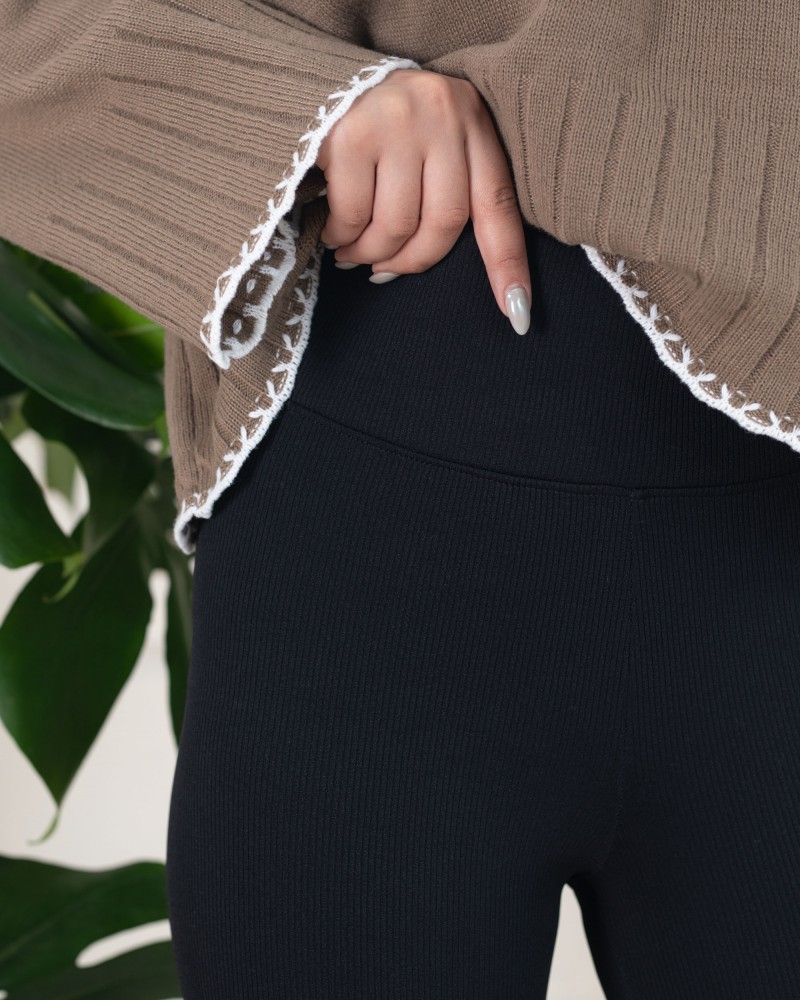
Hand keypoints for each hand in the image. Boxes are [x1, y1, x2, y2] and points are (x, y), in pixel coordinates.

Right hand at [315, 68, 530, 334]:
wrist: (323, 79)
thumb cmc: (386, 126)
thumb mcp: (433, 144)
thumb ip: (449, 191)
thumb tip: (427, 267)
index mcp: (474, 123)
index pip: (499, 203)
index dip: (508, 264)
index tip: (518, 314)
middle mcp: (444, 116)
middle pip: (444, 224)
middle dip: (413, 261)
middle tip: (385, 271)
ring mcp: (398, 123)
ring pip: (397, 225)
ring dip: (373, 254)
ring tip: (354, 253)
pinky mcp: (351, 135)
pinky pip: (354, 215)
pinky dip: (343, 237)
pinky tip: (335, 233)